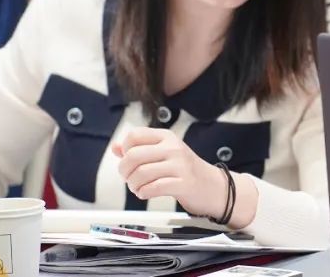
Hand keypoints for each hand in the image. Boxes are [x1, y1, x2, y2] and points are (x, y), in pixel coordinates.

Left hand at [113, 127, 228, 220]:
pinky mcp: (183, 183)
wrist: (214, 186)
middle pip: (133, 156)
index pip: (134, 136)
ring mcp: (180, 165)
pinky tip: (147, 193)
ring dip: (134, 185)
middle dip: (125, 172)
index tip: (130, 161)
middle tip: (129, 178)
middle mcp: (173, 148)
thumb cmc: (186, 170)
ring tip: (139, 188)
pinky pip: (153, 188)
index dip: (125, 150)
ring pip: (140, 173)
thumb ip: (140, 149)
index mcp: (167, 137)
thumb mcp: (164, 153)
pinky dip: (144, 193)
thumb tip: (116, 147)